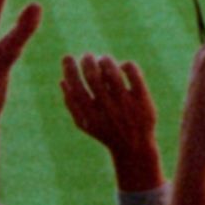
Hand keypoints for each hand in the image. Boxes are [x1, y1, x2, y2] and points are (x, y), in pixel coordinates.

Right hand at [59, 55, 164, 197]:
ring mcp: (126, 104)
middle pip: (93, 77)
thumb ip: (72, 105)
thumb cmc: (105, 133)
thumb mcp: (85, 124)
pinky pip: (133, 74)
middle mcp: (107, 109)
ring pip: (113, 72)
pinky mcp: (142, 99)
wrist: (135, 147)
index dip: (69, 69)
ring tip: (103, 60)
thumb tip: (62, 80)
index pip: (76, 87)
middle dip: (87, 61)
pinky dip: (126, 65)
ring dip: (105, 61)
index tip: (67, 57)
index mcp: (91, 115)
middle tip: (87, 56)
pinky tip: (122, 68)